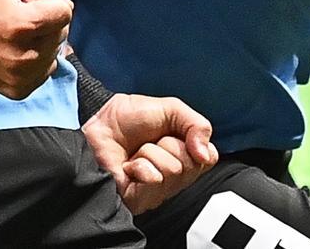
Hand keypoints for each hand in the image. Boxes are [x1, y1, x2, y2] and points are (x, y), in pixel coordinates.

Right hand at [0, 0, 72, 99]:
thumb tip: (65, 5)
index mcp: (23, 26)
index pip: (65, 11)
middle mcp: (23, 57)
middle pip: (60, 32)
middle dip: (44, 18)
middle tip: (14, 12)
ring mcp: (18, 78)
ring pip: (54, 53)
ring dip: (41, 39)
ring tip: (11, 30)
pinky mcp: (13, 91)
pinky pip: (42, 72)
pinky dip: (34, 58)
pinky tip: (12, 48)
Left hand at [82, 92, 217, 214]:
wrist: (99, 122)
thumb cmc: (131, 117)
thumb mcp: (170, 109)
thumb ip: (196, 124)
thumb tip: (205, 154)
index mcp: (185, 156)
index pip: (209, 158)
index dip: (195, 143)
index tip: (176, 133)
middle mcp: (175, 178)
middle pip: (191, 165)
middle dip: (168, 144)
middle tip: (151, 141)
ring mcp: (158, 191)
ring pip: (173, 172)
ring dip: (151, 153)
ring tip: (136, 152)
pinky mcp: (141, 200)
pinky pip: (154, 182)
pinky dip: (141, 167)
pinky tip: (129, 166)